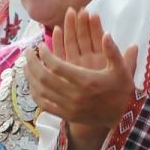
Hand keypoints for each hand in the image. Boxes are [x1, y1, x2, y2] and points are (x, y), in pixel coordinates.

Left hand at [25, 9, 137, 131]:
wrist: (124, 116)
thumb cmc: (122, 89)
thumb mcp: (121, 69)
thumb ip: (112, 50)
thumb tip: (106, 33)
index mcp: (86, 81)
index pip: (56, 66)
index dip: (44, 55)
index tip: (40, 46)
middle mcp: (75, 95)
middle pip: (44, 78)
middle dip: (32, 63)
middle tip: (27, 52)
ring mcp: (69, 107)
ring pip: (41, 92)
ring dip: (30, 77)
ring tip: (25, 65)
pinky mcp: (67, 116)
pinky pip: (45, 105)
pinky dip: (35, 94)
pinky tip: (32, 84)